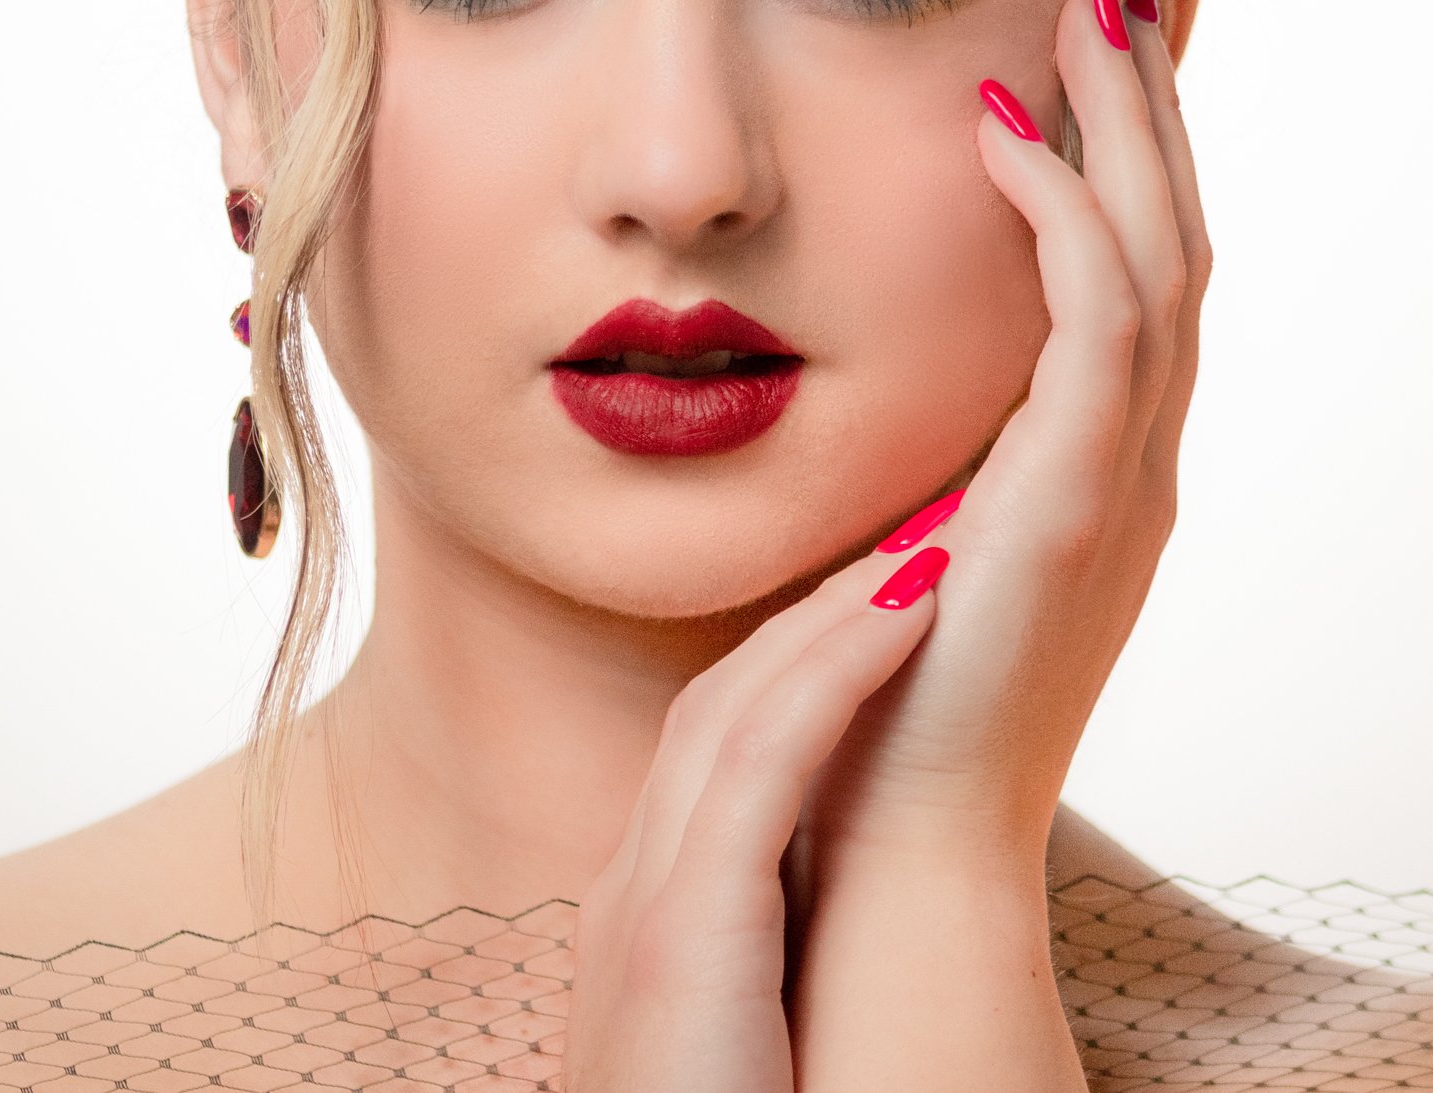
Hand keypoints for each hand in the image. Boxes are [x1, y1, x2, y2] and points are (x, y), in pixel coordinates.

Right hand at [562, 490, 987, 1087]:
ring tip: (935, 539)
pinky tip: (913, 605)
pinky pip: (763, 760)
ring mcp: (646, 907)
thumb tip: (834, 922)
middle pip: (722, 698)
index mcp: (653, 920)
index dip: (809, 654)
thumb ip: (765, 964)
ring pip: (737, 705)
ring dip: (839, 610)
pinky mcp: (679, 938)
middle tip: (922, 530)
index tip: (893, 594)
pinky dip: (836, 668)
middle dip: (821, 607)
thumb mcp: (739, 1047)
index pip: (725, 743)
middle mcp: (635, 892)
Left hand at [793, 0, 1212, 881]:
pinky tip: (1004, 135)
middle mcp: (1132, 452)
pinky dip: (1063, 221)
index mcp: (1096, 451)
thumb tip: (865, 342)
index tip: (1104, 27)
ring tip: (1086, 2)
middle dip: (1156, 98)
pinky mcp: (1074, 508)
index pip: (1139, 257)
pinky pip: (1099, 331)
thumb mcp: (914, 519)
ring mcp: (1119, 479)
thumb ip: (926, 431)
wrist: (895, 836)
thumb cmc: (883, 684)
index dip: (1135, 140)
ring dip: (1127, 125)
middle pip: (1174, 229)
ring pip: (1160, 255)